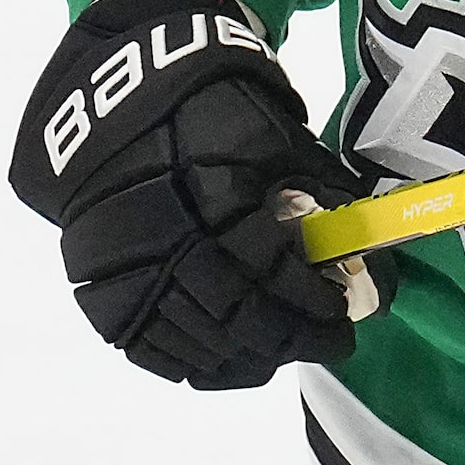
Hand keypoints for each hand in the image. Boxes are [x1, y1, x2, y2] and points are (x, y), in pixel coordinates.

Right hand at [10, 0, 379, 389]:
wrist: (119, 101)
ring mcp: (126, 272)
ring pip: (195, 343)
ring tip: (287, 350)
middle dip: (293, 337)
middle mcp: (166, 241)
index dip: (312, 300)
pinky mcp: (100, 290)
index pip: (271, 272)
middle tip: (331, 342)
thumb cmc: (212, 109)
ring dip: (250, 357)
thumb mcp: (276, 135)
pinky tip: (233, 361)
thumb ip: (317, 192)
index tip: (343, 309)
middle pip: (236, 317)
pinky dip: (197, 364)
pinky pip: (150, 350)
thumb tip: (364, 250)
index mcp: (212, 196)